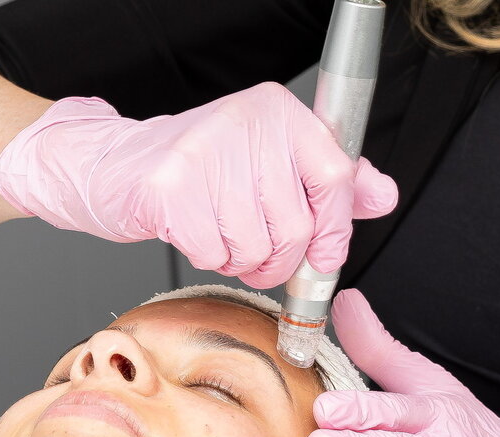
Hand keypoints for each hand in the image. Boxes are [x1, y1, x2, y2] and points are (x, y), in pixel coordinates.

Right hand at [0, 84, 397, 287]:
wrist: (116, 169)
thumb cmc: (197, 172)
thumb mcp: (269, 164)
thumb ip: (327, 180)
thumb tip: (383, 195)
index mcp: (278, 111)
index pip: (335, 177)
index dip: (334, 230)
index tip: (323, 256)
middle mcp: (246, 122)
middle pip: (297, 226)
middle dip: (279, 259)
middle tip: (256, 253)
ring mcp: (207, 153)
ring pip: (258, 246)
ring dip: (241, 261)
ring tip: (221, 236)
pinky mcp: (173, 189)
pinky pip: (216, 254)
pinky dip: (209, 260)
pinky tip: (195, 234)